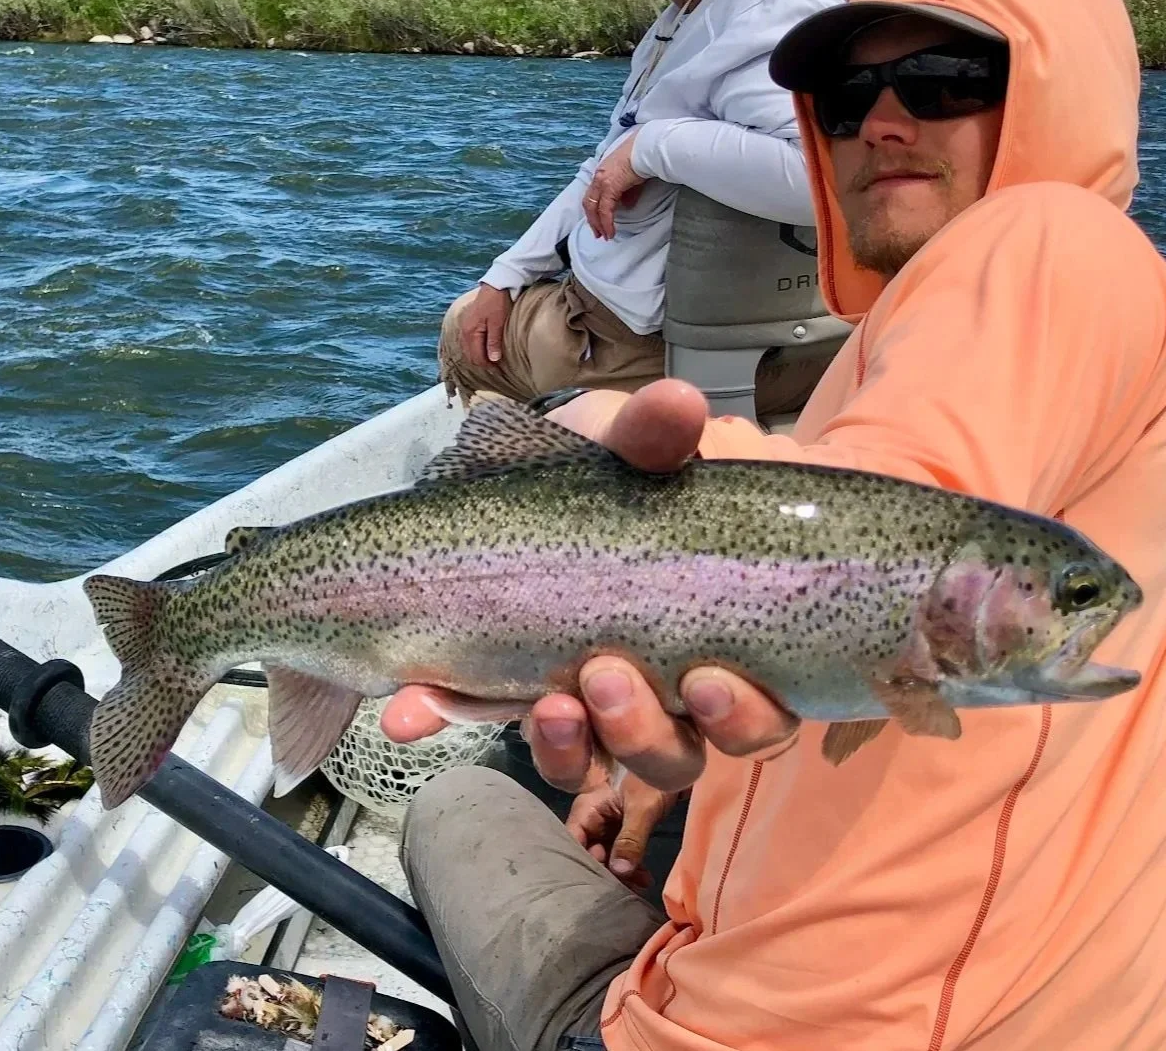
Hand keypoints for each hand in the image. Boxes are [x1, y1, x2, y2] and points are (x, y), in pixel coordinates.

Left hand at [381, 379, 801, 790]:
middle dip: (641, 730)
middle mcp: (662, 693)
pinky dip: (449, 716)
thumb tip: (678, 405)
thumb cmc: (625, 468)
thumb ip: (655, 437)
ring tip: (549, 704)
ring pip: (595, 761)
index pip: (753, 712)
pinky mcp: (510, 692)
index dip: (741, 716)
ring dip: (569, 745)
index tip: (707, 680)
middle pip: (671, 753)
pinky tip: (412, 707)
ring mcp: (585, 701)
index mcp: (718, 646)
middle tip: (605, 677)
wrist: (553, 471)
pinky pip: (487, 724)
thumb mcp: (636, 445)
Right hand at [459, 282, 511, 366]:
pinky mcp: (468, 323)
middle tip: (495, 368)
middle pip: (470, 355)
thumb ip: (494, 342)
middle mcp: (464, 331)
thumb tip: (492, 359)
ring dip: (478, 356)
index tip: (498, 370)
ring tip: (490, 360)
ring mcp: (464, 326)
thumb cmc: (498, 303)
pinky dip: (475, 348)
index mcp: (470, 332)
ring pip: (468, 349)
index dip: (487, 366)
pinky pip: (468, 342)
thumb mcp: (498, 323)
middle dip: (481, 363)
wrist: (495, 286)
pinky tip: (484, 349)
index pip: (476, 356)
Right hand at [566, 767, 676, 890]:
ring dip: (620, 873)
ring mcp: (605, 825)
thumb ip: (630, 840)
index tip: (599, 884)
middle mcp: (591, 818)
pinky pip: (618, 853)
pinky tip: (643, 878)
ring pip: (604, 856)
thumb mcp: (642, 810)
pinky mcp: (620, 830)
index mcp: (587, 808)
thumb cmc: (654, 781)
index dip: (582, 864)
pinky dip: (629, 866)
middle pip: (588, 852)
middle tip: (626, 888)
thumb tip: (619, 872)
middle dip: (605, 872)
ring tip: (639, 884)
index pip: (572, 841)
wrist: (680, 768)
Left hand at [582, 132, 646, 240]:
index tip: (598, 221)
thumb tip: (626, 205)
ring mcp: (602, 181)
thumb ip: (627, 192)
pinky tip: (611, 230)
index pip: (592, 194)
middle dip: (592, 220)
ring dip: (598, 223)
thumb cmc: (643, 158)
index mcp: (602, 172)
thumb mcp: (632, 177)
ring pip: (593, 207)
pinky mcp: (610, 186)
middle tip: (598, 233)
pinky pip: (605, 209)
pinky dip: (606, 222)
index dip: (594, 210)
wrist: (648, 147)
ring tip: (604, 235)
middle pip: (588, 202)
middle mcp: (599, 176)